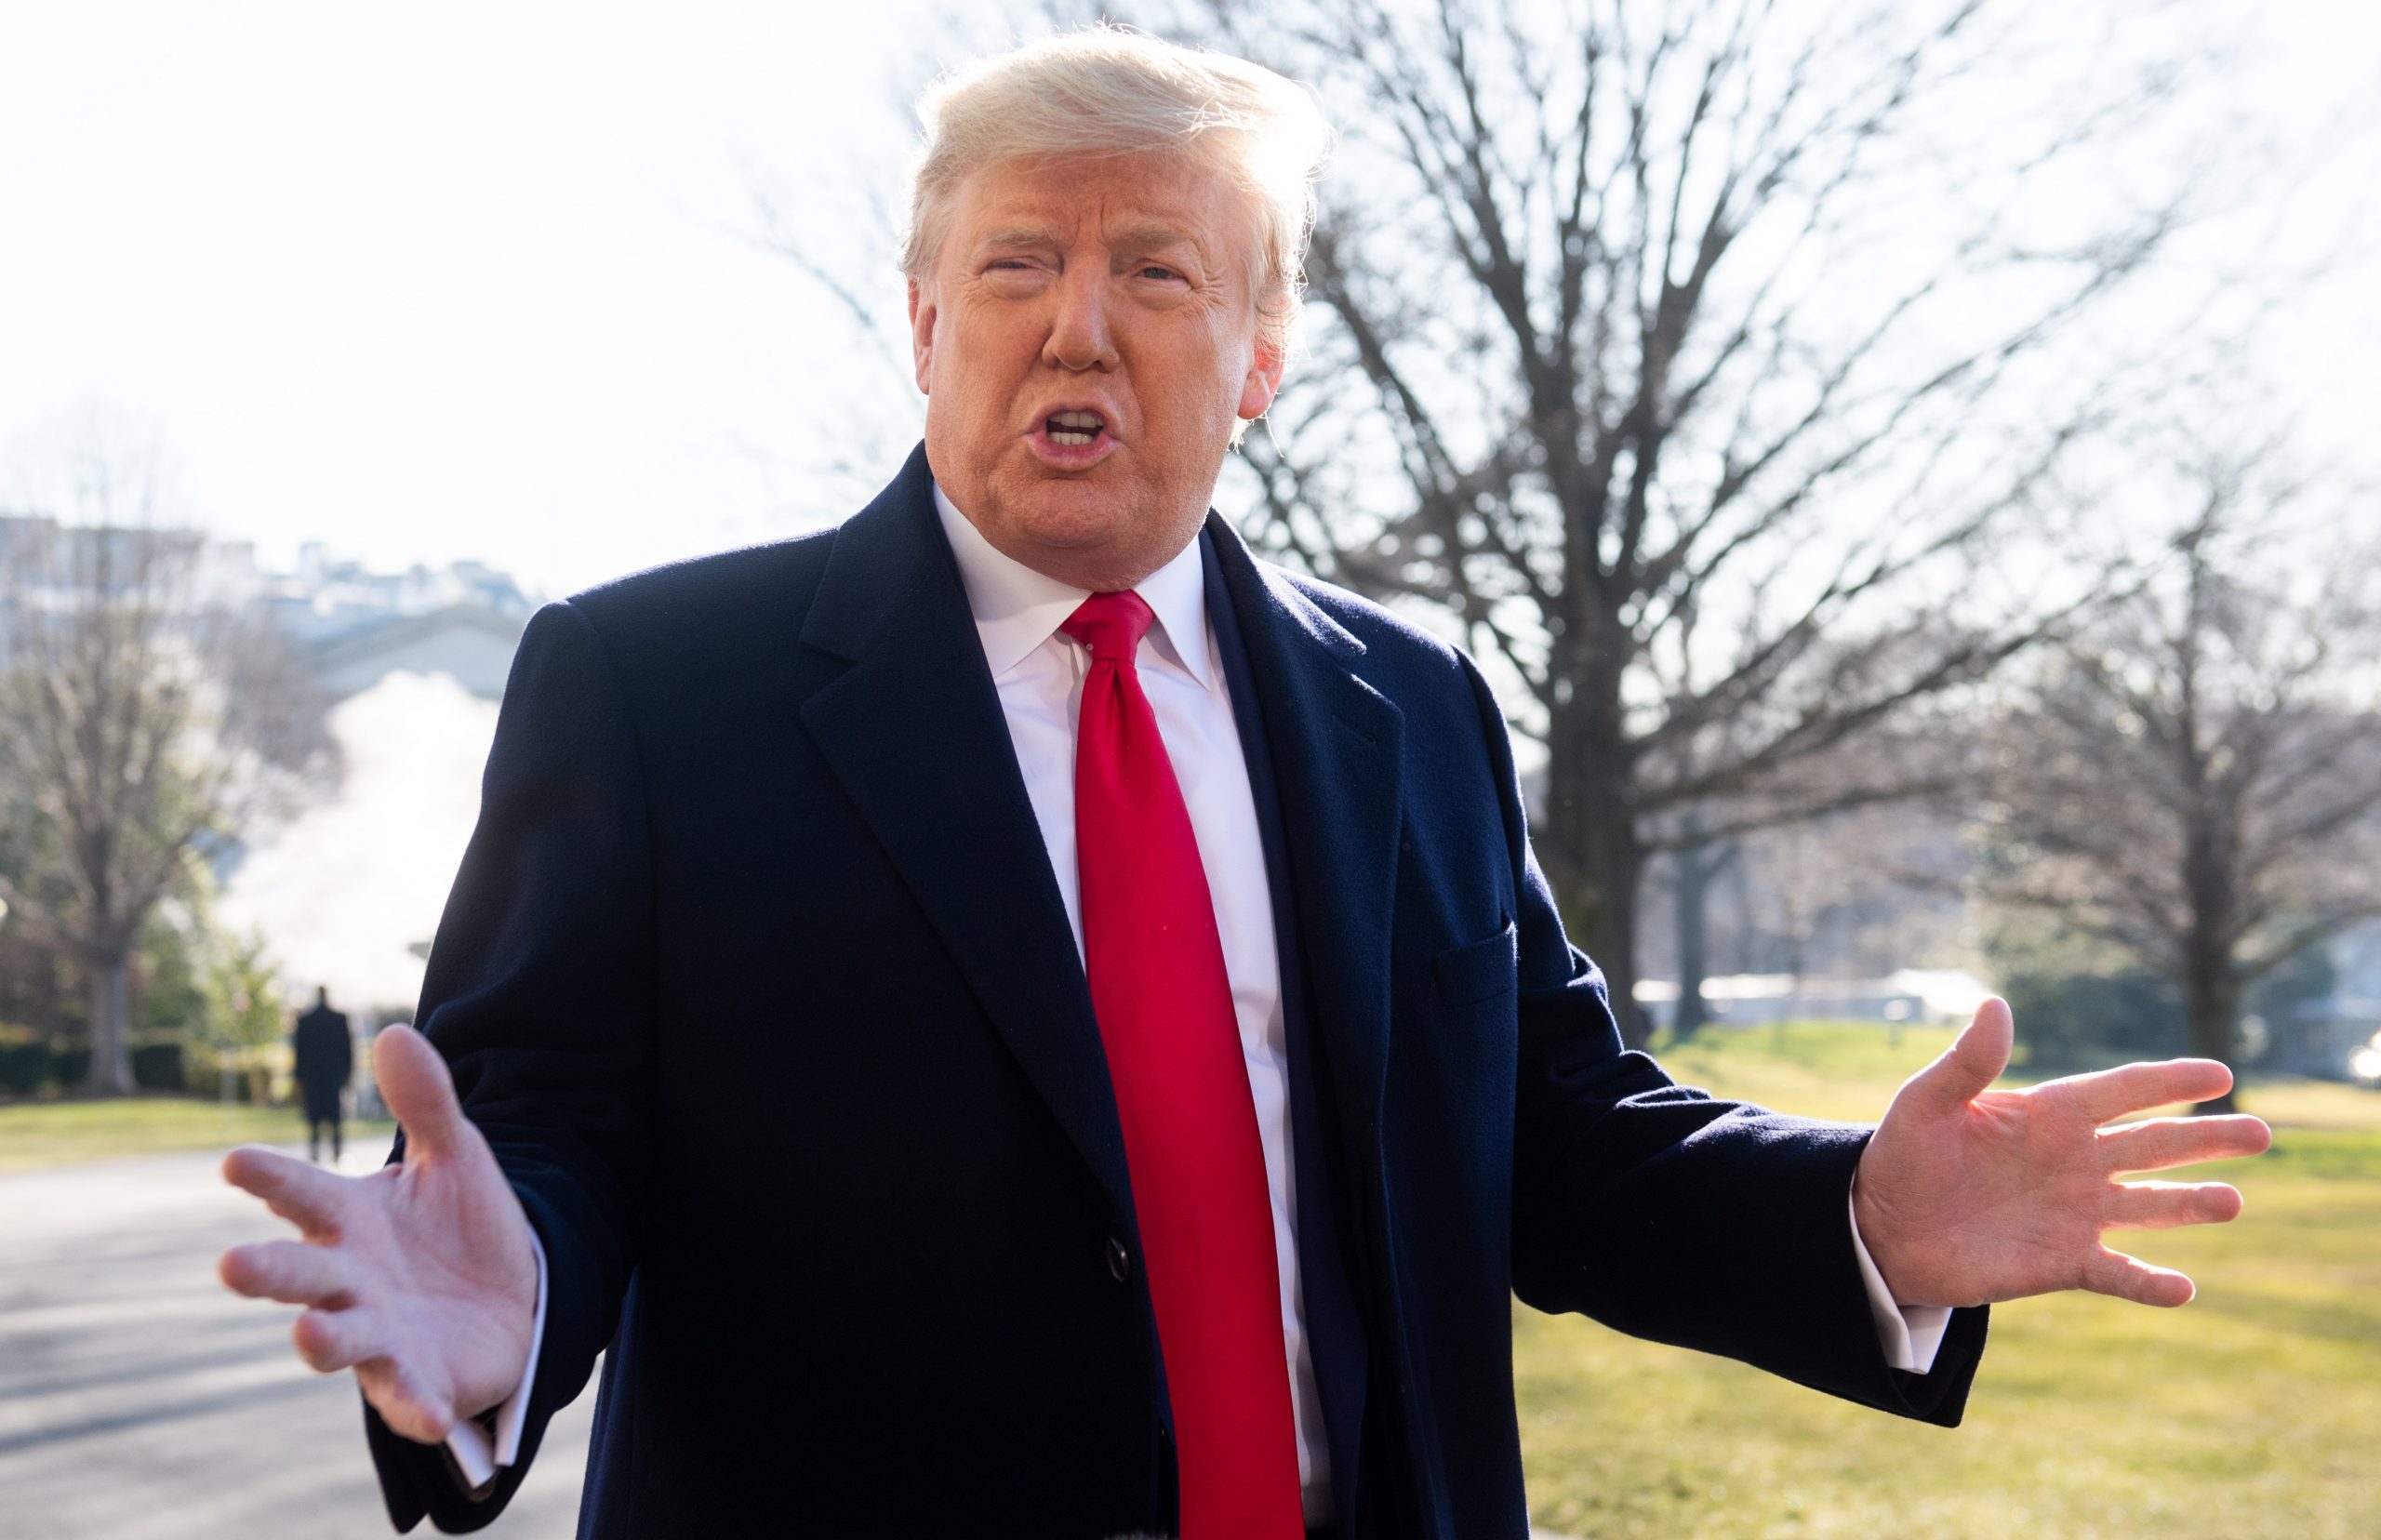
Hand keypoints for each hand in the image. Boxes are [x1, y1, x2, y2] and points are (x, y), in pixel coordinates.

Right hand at [219, 1024, 538, 1443]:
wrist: (514, 1299)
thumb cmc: (461, 1228)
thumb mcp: (457, 1157)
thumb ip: (426, 1103)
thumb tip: (397, 1031)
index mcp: (349, 1220)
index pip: (301, 1194)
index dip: (270, 1179)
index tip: (235, 1161)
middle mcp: (348, 1279)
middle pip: (301, 1274)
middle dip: (267, 1271)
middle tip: (231, 1264)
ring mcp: (377, 1333)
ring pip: (339, 1338)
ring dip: (323, 1341)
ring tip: (309, 1336)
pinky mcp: (417, 1379)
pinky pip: (411, 1397)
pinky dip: (415, 1406)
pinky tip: (431, 1415)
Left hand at [1852, 997, 2270, 1309]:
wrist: (1881, 1230)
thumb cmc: (1902, 1157)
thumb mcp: (1925, 1104)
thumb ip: (1966, 1063)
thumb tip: (1996, 1004)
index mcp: (2048, 1115)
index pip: (2122, 1091)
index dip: (2170, 1080)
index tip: (2220, 1072)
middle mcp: (2074, 1161)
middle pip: (2154, 1145)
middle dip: (2207, 1138)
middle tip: (2261, 1132)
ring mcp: (2074, 1213)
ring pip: (2149, 1206)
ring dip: (2192, 1205)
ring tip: (2234, 1201)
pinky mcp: (2063, 1262)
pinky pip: (2118, 1273)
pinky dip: (2150, 1282)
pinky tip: (2183, 1288)